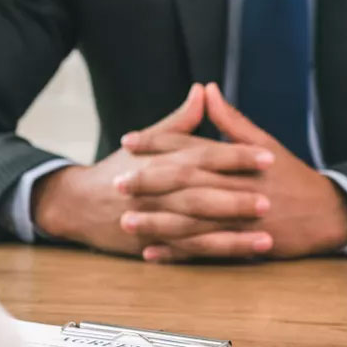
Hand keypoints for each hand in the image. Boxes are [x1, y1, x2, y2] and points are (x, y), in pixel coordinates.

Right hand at [33, 84, 272, 255]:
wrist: (77, 204)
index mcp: (161, 160)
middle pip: (199, 192)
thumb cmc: (120, 169)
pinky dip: (211, 253)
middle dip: (234, 198)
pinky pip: (185, 251)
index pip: (203, 155)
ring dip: (230, 233)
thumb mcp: (149, 142)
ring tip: (265, 238)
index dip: (235, 156)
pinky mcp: (150, 242)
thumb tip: (204, 90)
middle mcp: (157, 189)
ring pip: (195, 226)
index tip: (268, 156)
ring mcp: (152, 218)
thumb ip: (181, 121)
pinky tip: (239, 256)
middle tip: (269, 199)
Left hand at [119, 83, 346, 261]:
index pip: (192, 146)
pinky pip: (205, 249)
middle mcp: (236, 185)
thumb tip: (206, 89)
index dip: (158, 142)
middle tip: (117, 182)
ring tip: (126, 221)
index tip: (127, 141)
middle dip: (149, 182)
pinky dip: (178, 252)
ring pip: (192, 219)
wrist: (329, 214)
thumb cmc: (292, 176)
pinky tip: (152, 253)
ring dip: (157, 221)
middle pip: (186, 182)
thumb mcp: (265, 144)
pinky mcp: (244, 242)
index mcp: (238, 158)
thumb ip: (231, 120)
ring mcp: (240, 216)